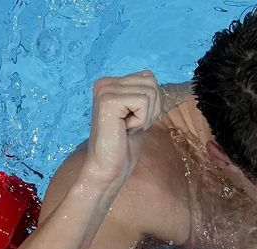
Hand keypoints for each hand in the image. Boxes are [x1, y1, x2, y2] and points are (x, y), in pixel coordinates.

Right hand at [84, 69, 163, 185]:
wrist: (109, 166)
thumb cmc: (125, 143)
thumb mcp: (139, 112)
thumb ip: (143, 93)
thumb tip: (150, 75)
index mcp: (110, 83)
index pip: (149, 77)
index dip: (152, 103)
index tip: (135, 119)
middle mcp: (104, 83)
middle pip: (151, 82)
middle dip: (151, 108)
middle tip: (132, 125)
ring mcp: (104, 90)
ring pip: (150, 92)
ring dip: (146, 115)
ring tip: (128, 127)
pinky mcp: (108, 100)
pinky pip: (143, 102)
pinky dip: (141, 120)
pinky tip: (125, 129)